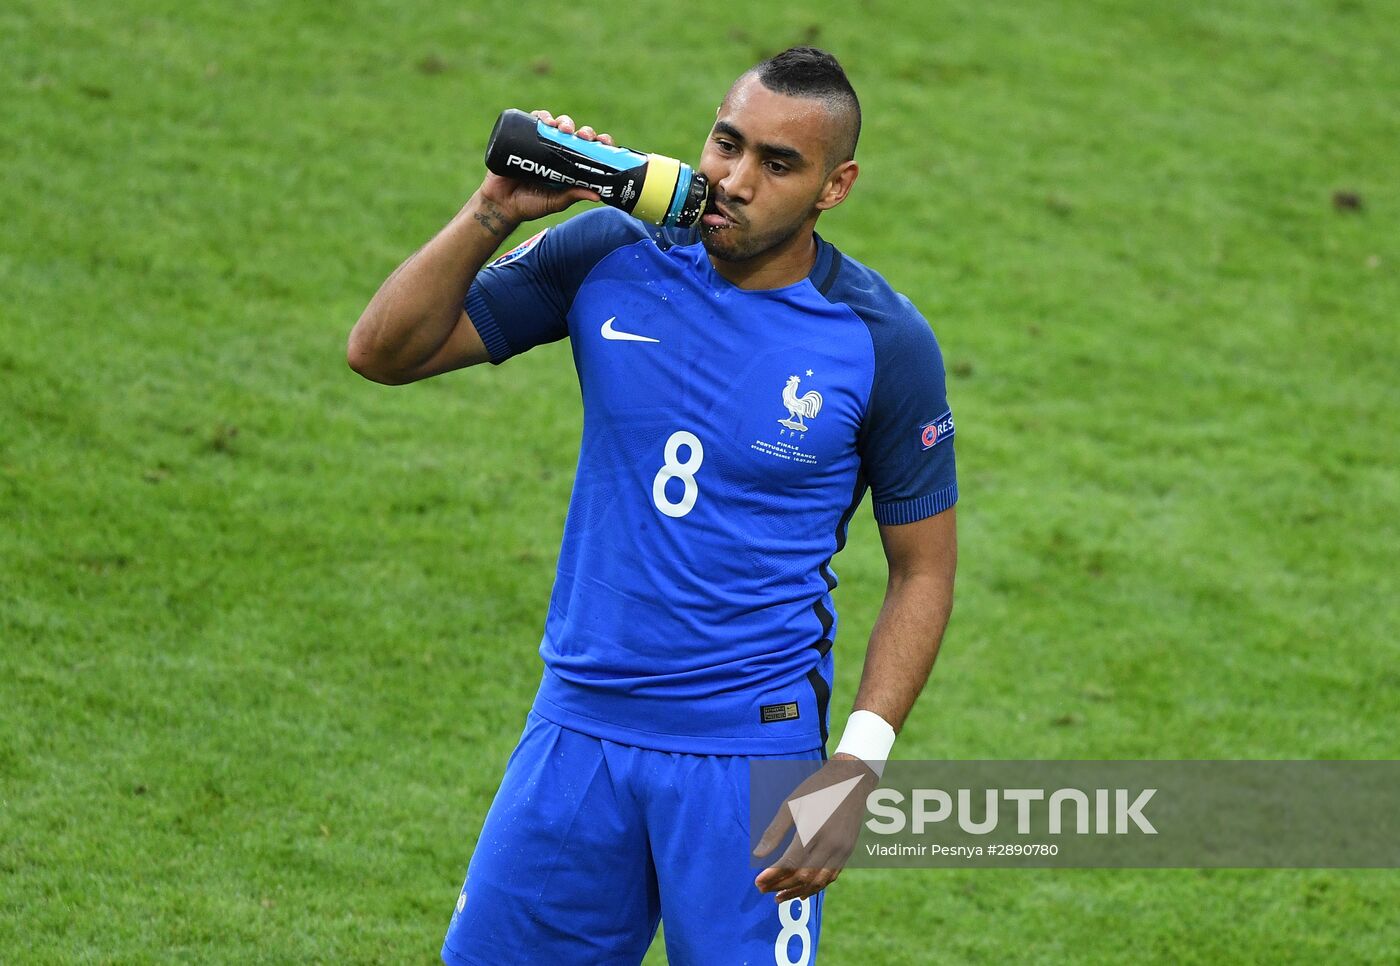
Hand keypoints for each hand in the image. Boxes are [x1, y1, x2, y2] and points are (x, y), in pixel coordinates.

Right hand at [478, 110, 616, 224]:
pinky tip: (544, 119)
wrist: (500, 203)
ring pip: (556, 125)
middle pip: (575, 134)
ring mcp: (540, 143)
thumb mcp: (555, 201)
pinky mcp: (522, 137)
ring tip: (562, 128)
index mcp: (569, 165)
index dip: (598, 142)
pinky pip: (533, 120)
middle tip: (582, 135)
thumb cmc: (530, 204)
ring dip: (563, 121)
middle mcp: (557, 152)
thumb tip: (598, 195)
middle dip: (582, 131)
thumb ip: (572, 196)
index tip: (603, 141)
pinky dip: (541, 115)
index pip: (589, 150)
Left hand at [752, 754, 878, 902]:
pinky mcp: (848, 852)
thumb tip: (757, 855)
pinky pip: (831, 876)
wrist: (851, 781)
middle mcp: (829, 844)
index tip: (758, 882)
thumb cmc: (816, 790)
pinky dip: (816, 887)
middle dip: (781, 886)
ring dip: (798, 892)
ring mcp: (841, 850)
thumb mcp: (791, 804)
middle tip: (763, 890)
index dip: (772, 876)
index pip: (790, 863)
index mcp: (812, 830)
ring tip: (779, 898)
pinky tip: (802, 892)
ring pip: (819, 881)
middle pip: (803, 876)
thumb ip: (774, 831)